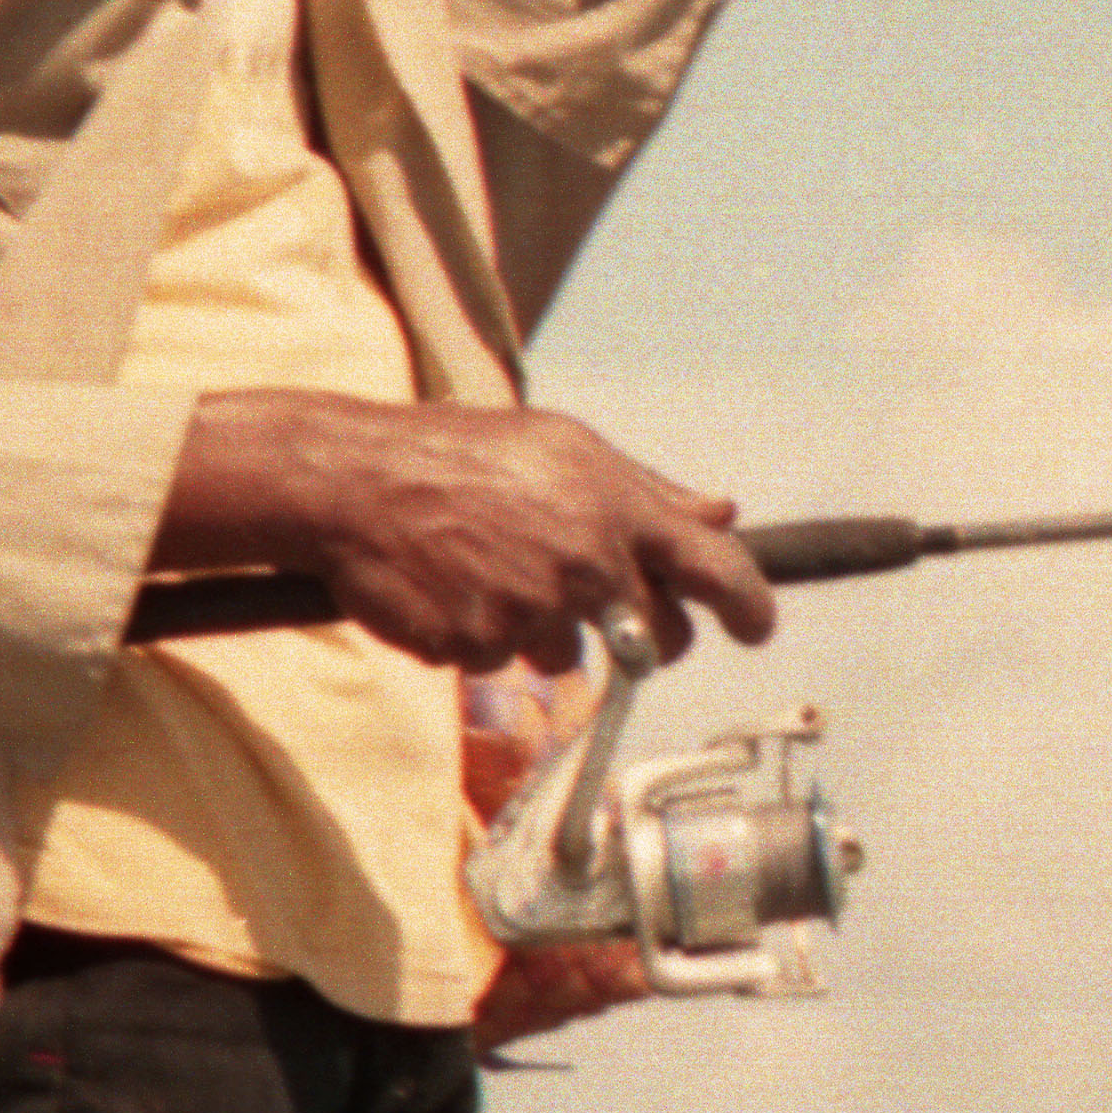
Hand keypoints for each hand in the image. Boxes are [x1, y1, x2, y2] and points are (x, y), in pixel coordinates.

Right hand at [157, 390, 779, 675]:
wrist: (354, 482)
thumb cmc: (465, 455)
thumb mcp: (566, 450)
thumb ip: (650, 490)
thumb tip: (725, 512)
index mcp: (616, 507)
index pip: (714, 567)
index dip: (748, 603)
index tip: (757, 627)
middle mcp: (586, 562)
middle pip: (657, 640)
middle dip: (647, 639)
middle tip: (607, 615)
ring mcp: (532, 608)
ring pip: (570, 656)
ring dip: (543, 629)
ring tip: (493, 570)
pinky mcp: (479, 645)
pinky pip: (501, 662)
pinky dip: (483, 636)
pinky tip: (452, 589)